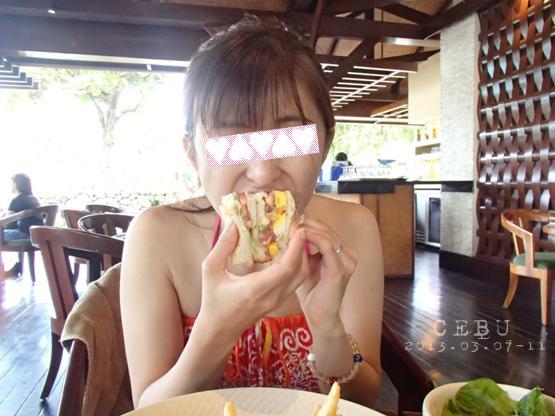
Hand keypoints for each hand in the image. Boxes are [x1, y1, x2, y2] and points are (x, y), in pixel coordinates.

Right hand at [197, 221, 309, 339]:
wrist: (218, 331)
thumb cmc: (212, 301)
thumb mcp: (210, 271)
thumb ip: (222, 247)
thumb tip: (234, 225)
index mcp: (256, 288)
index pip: (286, 268)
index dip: (296, 247)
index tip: (297, 229)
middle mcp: (271, 296)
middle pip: (299, 271)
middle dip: (302, 248)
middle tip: (297, 228)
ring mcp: (277, 301)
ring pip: (300, 277)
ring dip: (301, 257)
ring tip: (294, 238)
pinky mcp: (278, 302)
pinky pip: (294, 282)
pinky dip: (296, 266)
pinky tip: (288, 252)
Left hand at [295, 217, 357, 333]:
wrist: (321, 317)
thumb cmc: (312, 293)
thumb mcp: (307, 266)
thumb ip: (304, 251)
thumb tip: (291, 232)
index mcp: (343, 252)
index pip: (327, 230)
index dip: (310, 222)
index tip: (292, 218)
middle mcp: (349, 255)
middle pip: (327, 229)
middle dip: (308, 223)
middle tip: (290, 219)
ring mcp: (347, 262)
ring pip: (327, 235)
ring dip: (308, 228)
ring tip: (292, 226)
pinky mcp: (340, 269)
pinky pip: (326, 246)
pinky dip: (312, 238)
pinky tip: (300, 235)